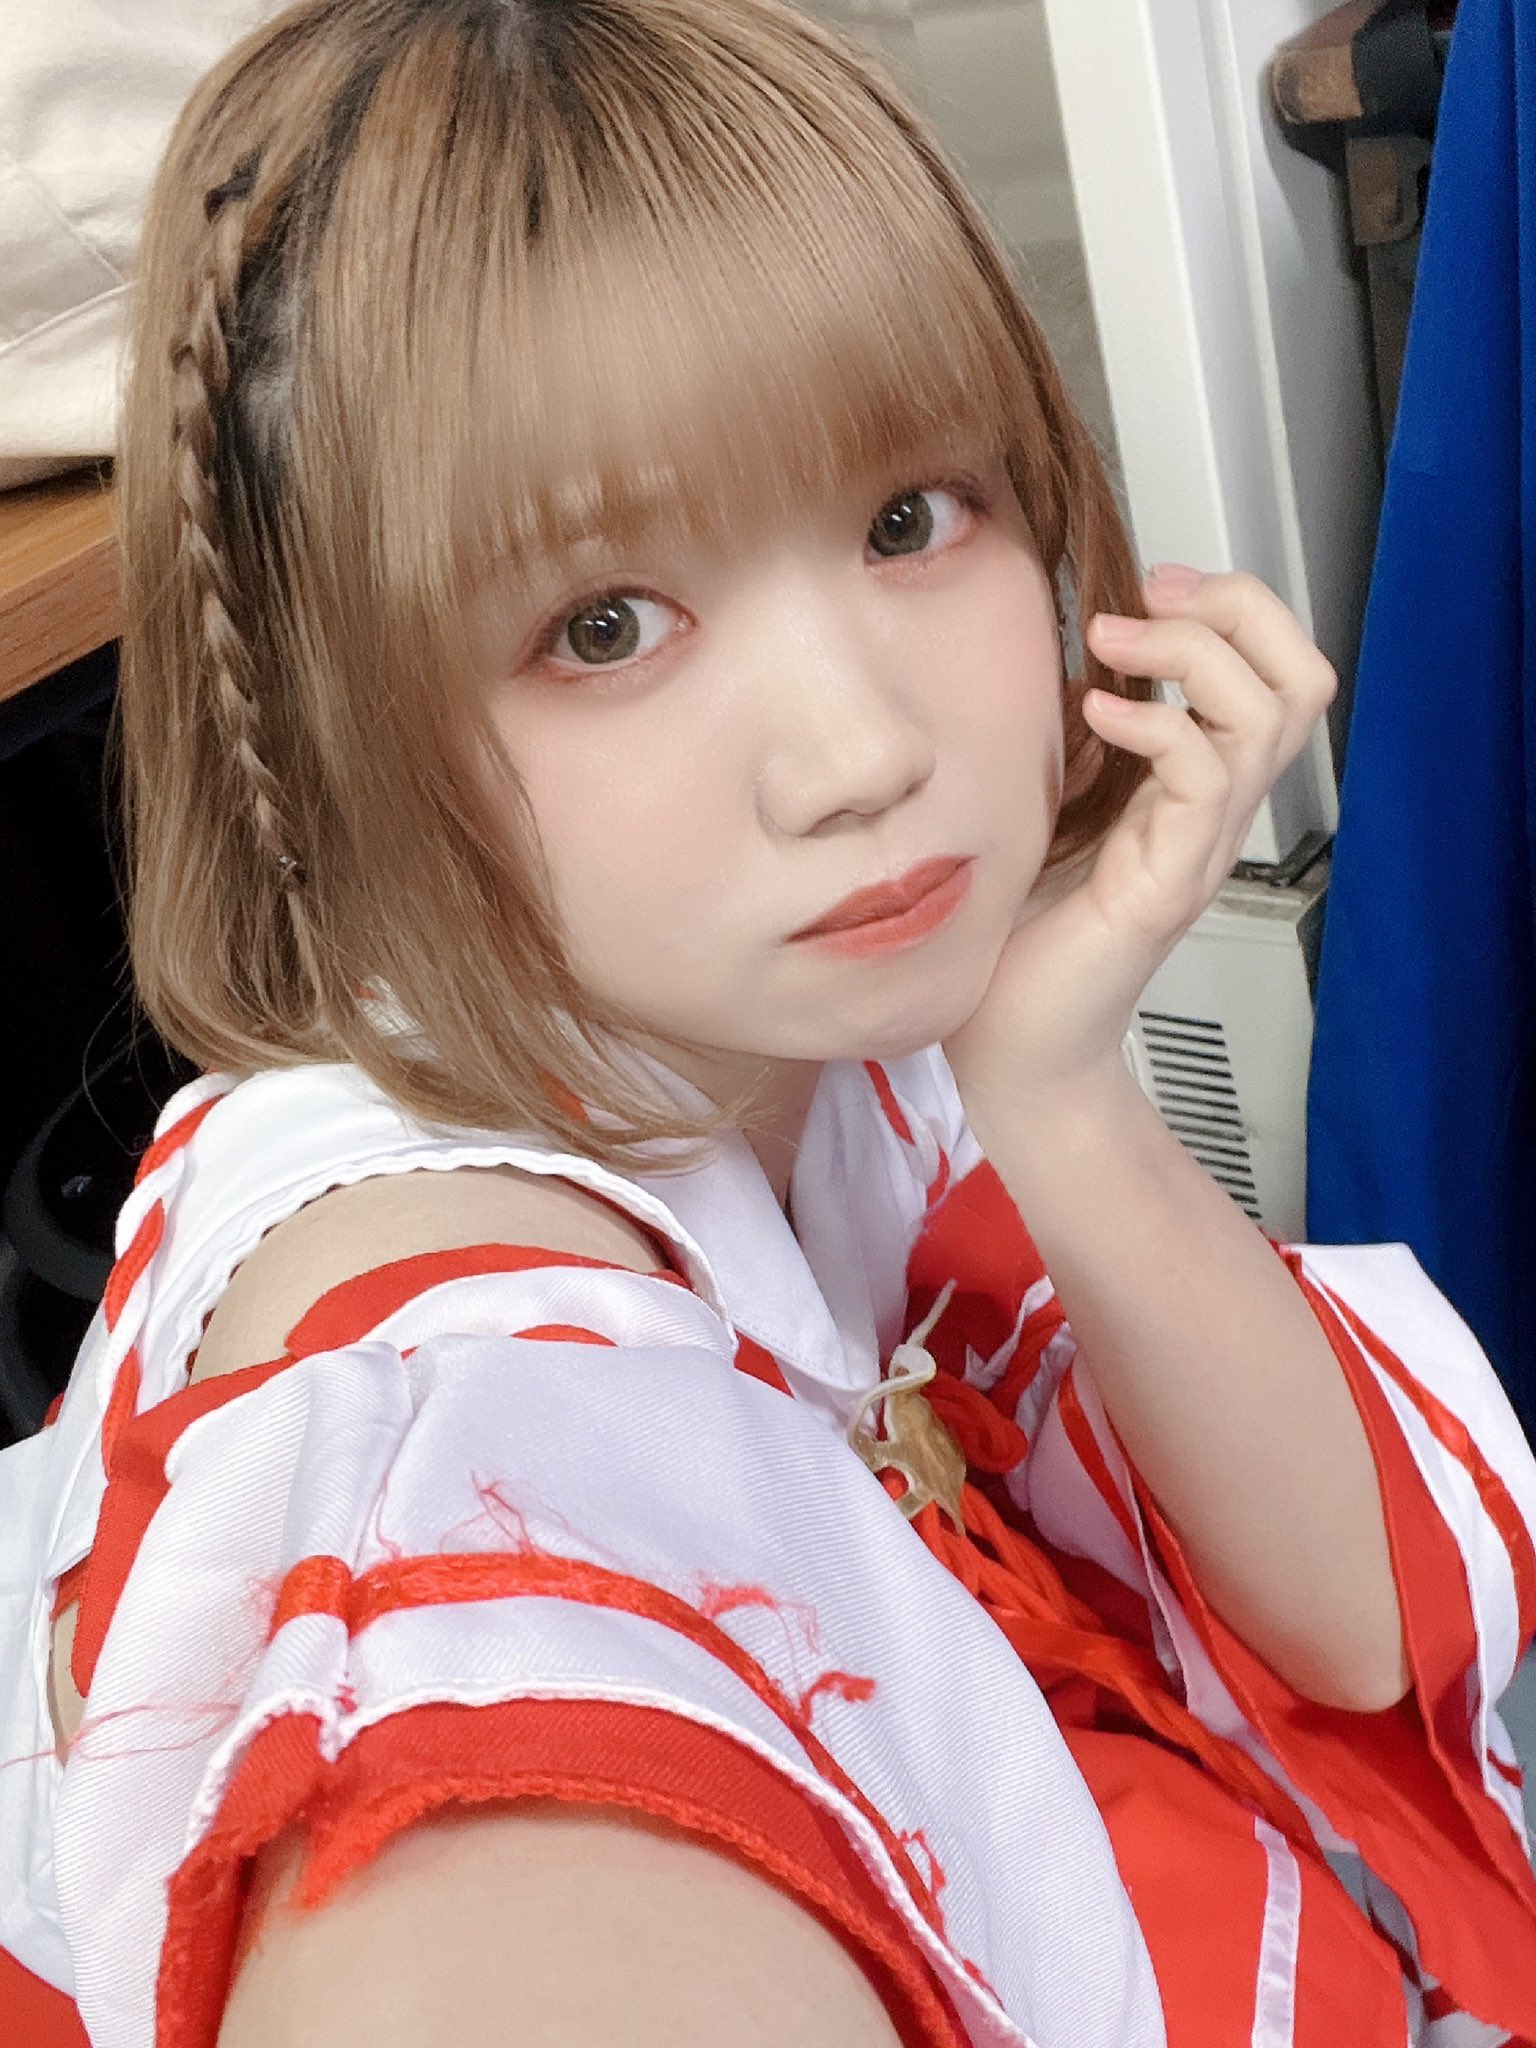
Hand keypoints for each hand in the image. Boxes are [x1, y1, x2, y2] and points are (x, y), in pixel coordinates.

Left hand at [942, 564, 1336, 1112]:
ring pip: (1267, 715)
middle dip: (1238, 609)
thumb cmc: (1022, 940)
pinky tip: (1099, 714)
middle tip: (1154, 600)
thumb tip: (1069, 665)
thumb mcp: (1051, 809)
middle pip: (1302, 677)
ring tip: (1113, 645)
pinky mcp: (1167, 883)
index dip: (1233, 606)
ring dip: (1192, 653)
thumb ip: (1079, 745)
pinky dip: (1156, 724)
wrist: (1013, 1046)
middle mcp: (1214, 814)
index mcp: (1195, 788)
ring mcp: (1200, 847)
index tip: (1153, 586)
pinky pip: (1203, 778)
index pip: (1276, 670)